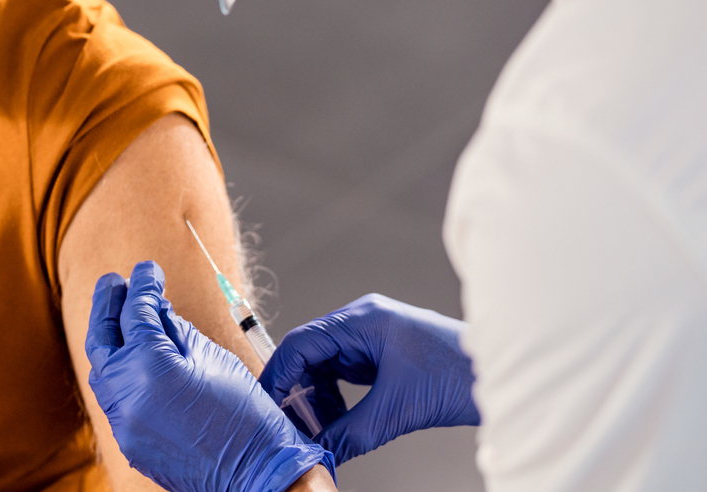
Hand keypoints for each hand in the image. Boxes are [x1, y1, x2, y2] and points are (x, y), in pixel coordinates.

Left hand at [86, 261, 333, 491]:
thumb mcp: (214, 357)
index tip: (148, 269)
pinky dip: (121, 373)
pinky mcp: (128, 441)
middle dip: (108, 305)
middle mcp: (127, 394)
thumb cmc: (246, 415)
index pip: (136, 311)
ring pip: (103, 369)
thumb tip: (157, 308)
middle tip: (115, 281)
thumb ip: (177, 329)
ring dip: (110, 339)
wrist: (258, 477)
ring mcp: (123, 422)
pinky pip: (115, 398)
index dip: (142, 284)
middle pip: (102, 337)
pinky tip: (134, 358)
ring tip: (122, 315)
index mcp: (150, 366)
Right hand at [258, 294, 479, 463]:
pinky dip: (336, 398)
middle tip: (291, 427)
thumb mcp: (397, 410)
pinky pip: (345, 374)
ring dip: (318, 399)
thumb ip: (351, 432)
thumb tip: (319, 453)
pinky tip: (338, 422)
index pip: (301, 342)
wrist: (504, 377)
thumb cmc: (459, 377)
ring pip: (326, 366)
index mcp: (362, 321)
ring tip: (318, 430)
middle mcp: (363, 322)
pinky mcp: (383, 354)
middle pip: (309, 354)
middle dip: (298, 392)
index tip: (269, 408)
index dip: (279, 376)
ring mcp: (373, 337)